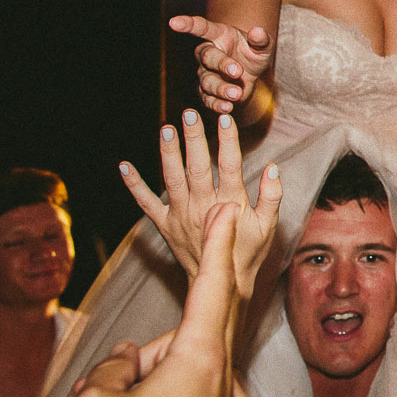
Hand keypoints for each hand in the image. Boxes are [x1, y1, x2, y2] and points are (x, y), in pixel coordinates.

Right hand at [66, 202, 248, 396]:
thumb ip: (112, 365)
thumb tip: (129, 360)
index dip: (216, 244)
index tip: (227, 210)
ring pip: (178, 373)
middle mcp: (224, 379)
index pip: (211, 286)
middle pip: (182, 337)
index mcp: (200, 359)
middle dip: (144, 357)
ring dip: (146, 386)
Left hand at [120, 110, 281, 298]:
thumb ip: (271, 196)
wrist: (222, 282)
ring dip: (168, 153)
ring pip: (172, 179)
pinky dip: (134, 186)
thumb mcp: (268, 226)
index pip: (229, 166)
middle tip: (189, 114)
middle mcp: (202, 206)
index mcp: (229, 203)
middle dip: (193, 139)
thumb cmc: (248, 252)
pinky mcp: (165, 224)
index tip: (224, 120)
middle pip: (197, 167)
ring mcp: (181, 215)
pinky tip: (124, 166)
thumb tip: (273, 168)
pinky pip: (146, 203)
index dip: (227, 142)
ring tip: (165, 129)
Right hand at [170, 14, 272, 113]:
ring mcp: (205, 73)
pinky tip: (227, 107)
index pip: (201, 27)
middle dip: (221, 64)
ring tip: (236, 94)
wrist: (253, 74)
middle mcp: (207, 53)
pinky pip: (207, 98)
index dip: (187, 24)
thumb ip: (261, 40)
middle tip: (237, 71)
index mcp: (218, 35)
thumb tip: (257, 32)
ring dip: (221, 88)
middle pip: (207, 57)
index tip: (174, 22)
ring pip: (207, 80)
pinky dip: (217, 104)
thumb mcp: (263, 46)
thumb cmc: (254, 53)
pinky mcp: (207, 92)